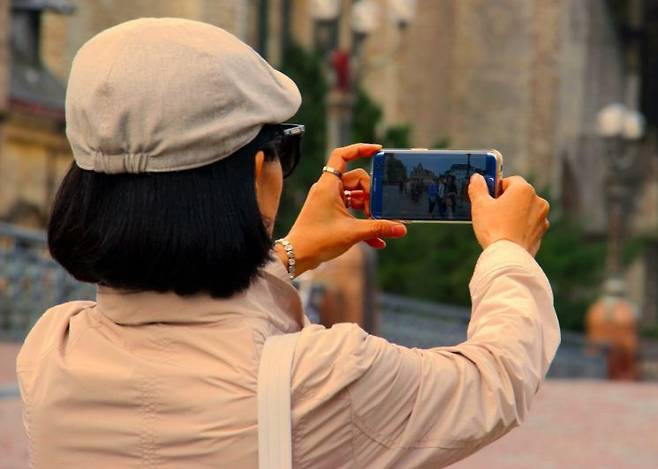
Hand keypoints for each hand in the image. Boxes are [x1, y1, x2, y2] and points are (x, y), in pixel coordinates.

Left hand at [276, 143, 406, 275]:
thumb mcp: (353, 232)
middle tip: (377, 212)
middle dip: (371, 195)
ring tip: (377, 224)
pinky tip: (377, 240)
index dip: (360, 149)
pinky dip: (362, 222)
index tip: (378, 150)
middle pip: (357, 180)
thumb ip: (379, 228)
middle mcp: (328, 189)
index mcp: (329, 185)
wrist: (298, 256)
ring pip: (356, 196)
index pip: (342, 155)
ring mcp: (329, 201)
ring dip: (368, 209)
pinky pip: (351, 211)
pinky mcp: (330, 213)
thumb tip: (402, 229)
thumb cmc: (318, 240)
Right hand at [468, 174, 549, 255]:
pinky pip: (529, 225)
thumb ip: (478, 188)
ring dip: (515, 214)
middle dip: (506, 201)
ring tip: (499, 226)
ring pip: (525, 210)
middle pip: (519, 195)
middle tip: (491, 212)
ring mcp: (542, 217)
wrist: (508, 257)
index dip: (497, 188)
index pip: (510, 180)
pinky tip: (508, 235)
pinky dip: (520, 227)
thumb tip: (477, 178)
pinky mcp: (542, 233)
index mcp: (523, 189)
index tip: (488, 199)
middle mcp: (538, 200)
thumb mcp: (479, 205)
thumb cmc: (493, 228)